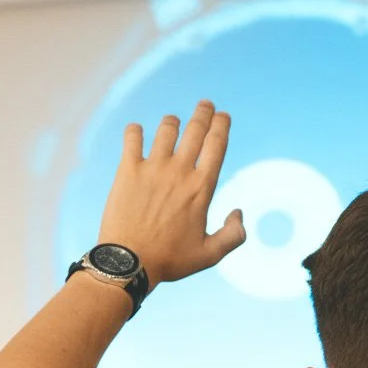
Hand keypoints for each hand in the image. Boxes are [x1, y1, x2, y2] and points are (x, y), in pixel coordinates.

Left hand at [97, 100, 244, 285]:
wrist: (128, 263)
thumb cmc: (169, 260)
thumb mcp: (209, 255)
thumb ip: (233, 235)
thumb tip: (239, 213)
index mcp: (202, 187)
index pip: (216, 144)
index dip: (221, 124)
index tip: (223, 116)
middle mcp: (179, 171)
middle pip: (195, 129)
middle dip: (203, 112)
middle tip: (205, 105)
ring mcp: (152, 168)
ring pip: (166, 129)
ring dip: (172, 122)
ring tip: (173, 122)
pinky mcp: (128, 171)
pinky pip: (132, 138)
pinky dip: (135, 131)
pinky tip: (136, 132)